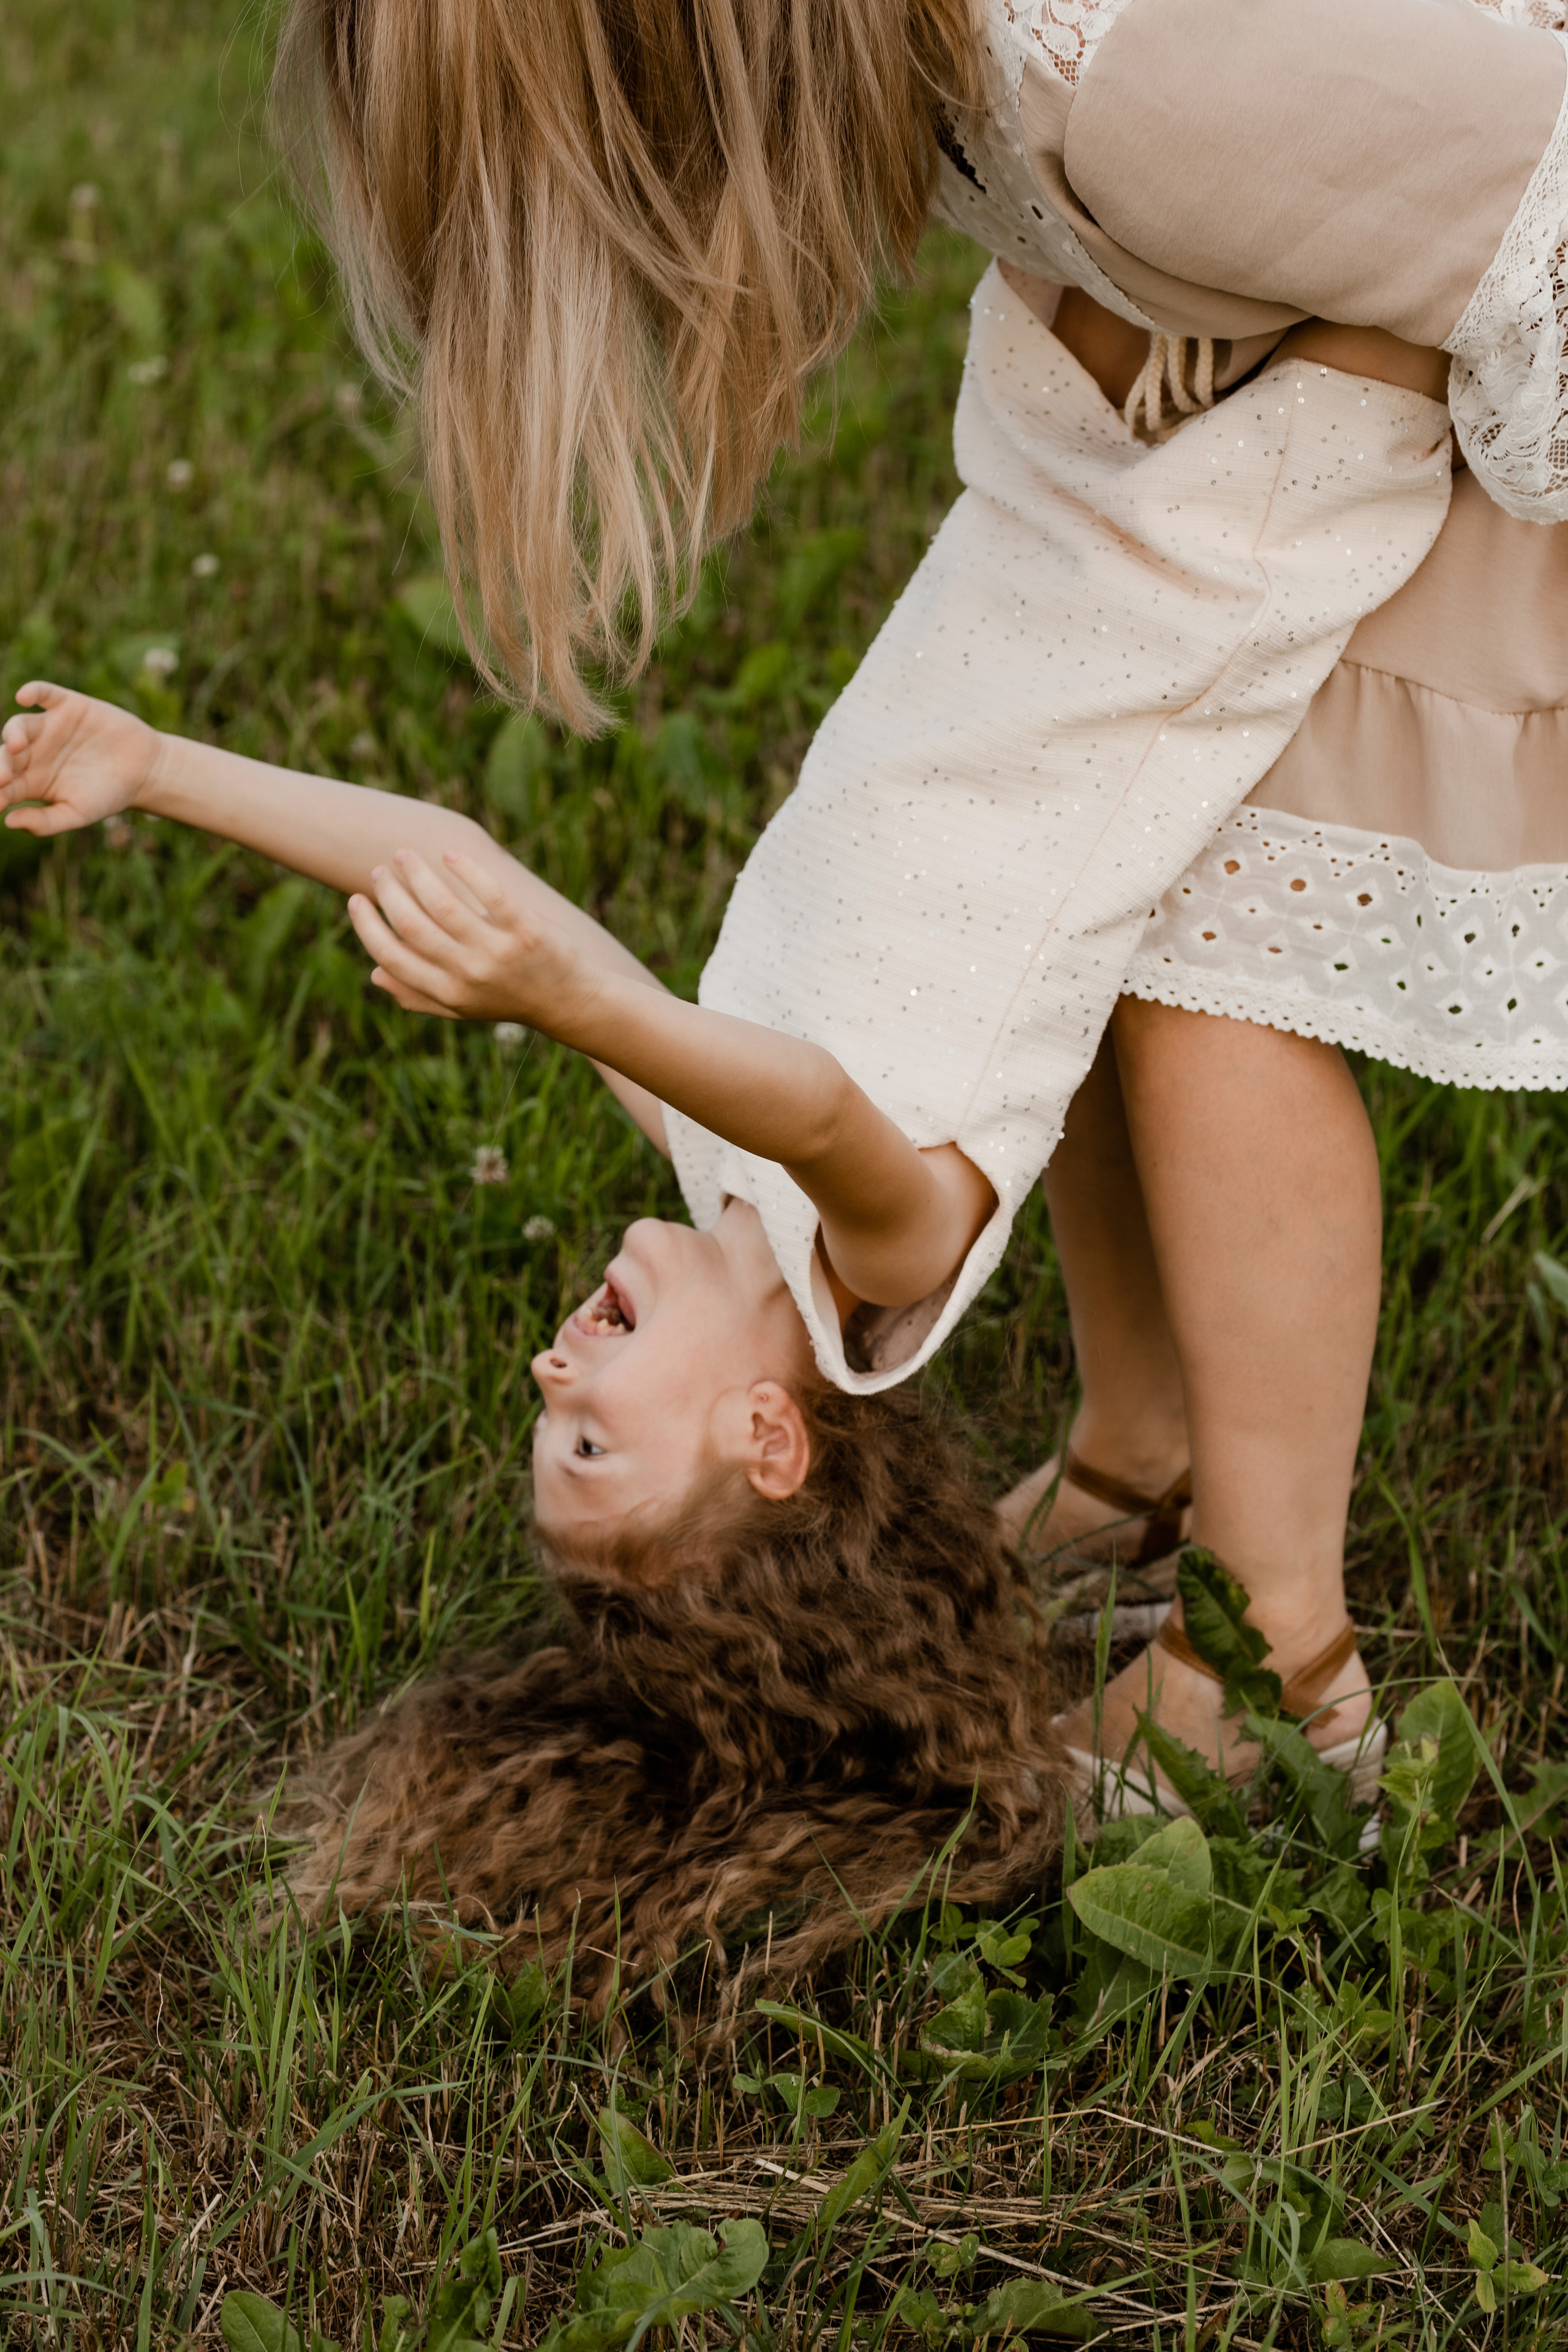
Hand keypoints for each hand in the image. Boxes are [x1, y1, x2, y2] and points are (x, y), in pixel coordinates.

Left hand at [0, 683, 162, 836]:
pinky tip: (23, 697)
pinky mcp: (67, 706)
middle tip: (3, 779)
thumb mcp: (77, 814)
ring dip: (13, 734)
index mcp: (30, 780)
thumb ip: (45, 821)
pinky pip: (44, 693)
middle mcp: (33, 752)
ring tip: (17, 747)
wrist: (144, 771)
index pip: (3, 786)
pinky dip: (32, 691)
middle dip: (0, 766)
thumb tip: (8, 821)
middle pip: (5, 755)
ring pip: (19, 725)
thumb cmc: (108, 796)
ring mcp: (48, 727)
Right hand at [347, 845, 604, 1034]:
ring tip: (405, 854)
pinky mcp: (527, 931)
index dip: (368, 927)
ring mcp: (498, 952)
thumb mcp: (463, 1007)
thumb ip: (419, 995)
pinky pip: (491, 894)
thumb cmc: (510, 998)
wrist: (570, 1001)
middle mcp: (469, 974)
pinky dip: (467, 870)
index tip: (357, 901)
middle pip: (412, 926)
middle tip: (381, 870)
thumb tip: (374, 975)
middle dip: (389, 893)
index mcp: (447, 993)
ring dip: (417, 874)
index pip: (392, 957)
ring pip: (444, 905)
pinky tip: (450, 853)